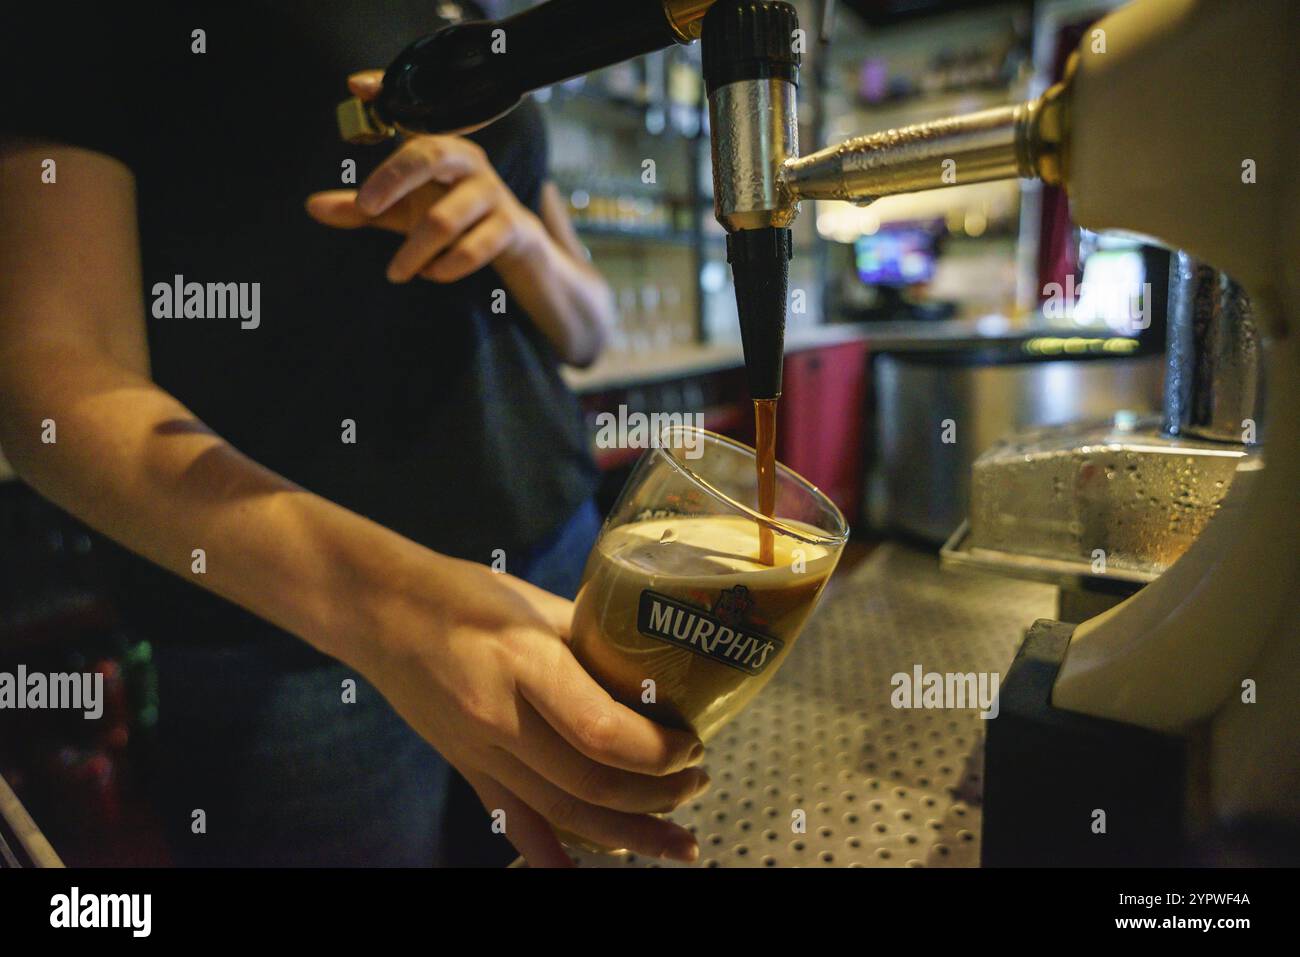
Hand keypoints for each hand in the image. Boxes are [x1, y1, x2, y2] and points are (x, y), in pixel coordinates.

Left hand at [306, 71, 544, 283]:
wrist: (510, 242)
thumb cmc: (449, 213)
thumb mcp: (403, 209)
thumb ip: (362, 209)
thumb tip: (311, 208)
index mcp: (439, 147)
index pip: (412, 114)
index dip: (386, 94)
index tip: (357, 87)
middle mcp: (466, 161)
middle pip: (430, 155)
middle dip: (393, 180)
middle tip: (365, 207)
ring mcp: (490, 193)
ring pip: (444, 219)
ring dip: (414, 251)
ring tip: (395, 272)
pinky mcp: (507, 227)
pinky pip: (473, 249)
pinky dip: (445, 267)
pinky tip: (430, 273)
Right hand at [357, 549, 706, 867]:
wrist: (378, 610)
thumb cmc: (462, 594)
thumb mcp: (537, 602)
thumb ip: (593, 641)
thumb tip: (655, 676)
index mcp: (525, 662)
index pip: (604, 733)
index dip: (659, 752)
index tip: (693, 744)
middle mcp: (500, 718)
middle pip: (592, 784)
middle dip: (658, 795)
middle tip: (698, 783)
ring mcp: (479, 752)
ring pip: (563, 816)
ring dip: (629, 836)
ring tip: (676, 841)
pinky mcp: (467, 769)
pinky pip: (513, 824)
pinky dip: (552, 859)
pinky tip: (585, 875)